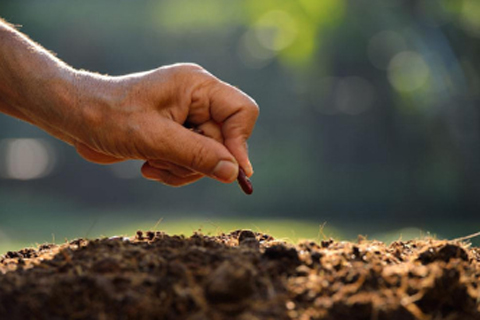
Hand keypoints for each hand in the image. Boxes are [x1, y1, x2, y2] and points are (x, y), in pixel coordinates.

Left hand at [72, 63, 258, 185]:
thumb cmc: (109, 117)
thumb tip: (234, 173)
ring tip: (151, 163)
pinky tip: (149, 165)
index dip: (239, 142)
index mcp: (197, 86)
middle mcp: (198, 98)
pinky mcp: (178, 132)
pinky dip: (173, 170)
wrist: (76, 116)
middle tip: (164, 161)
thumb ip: (196, 155)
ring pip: (210, 156)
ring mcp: (189, 116)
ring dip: (181, 168)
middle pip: (225, 141)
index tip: (229, 171)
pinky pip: (192, 160)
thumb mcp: (154, 139)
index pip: (242, 111)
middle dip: (196, 161)